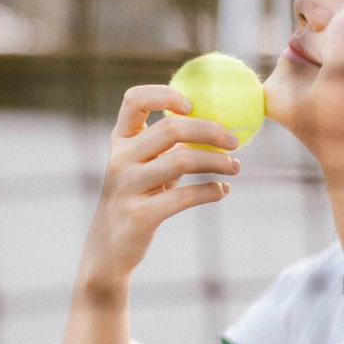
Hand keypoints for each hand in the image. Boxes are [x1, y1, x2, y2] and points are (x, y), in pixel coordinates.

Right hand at [80, 85, 240, 282]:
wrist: (108, 250)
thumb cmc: (137, 198)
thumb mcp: (143, 166)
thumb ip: (167, 145)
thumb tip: (217, 124)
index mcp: (121, 140)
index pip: (134, 100)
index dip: (164, 94)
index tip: (192, 105)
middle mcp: (120, 158)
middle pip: (171, 127)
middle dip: (210, 130)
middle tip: (234, 141)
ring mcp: (128, 186)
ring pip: (182, 160)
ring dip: (218, 161)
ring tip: (235, 167)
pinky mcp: (140, 214)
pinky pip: (185, 196)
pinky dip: (211, 191)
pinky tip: (222, 190)